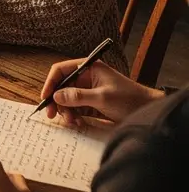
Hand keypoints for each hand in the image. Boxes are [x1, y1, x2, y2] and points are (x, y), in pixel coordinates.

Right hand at [41, 59, 161, 128]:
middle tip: (52, 115)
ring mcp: (88, 91)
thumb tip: (56, 96)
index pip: (61, 70)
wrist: (147, 111)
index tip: (45, 98)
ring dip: (66, 111)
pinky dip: (73, 116)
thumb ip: (78, 96)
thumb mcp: (102, 97)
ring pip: (66, 100)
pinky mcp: (91, 104)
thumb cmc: (129, 99)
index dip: (50, 83)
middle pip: (61, 86)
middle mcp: (86, 77)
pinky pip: (75, 109)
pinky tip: (78, 123)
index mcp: (89, 68)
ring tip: (72, 123)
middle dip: (56, 101)